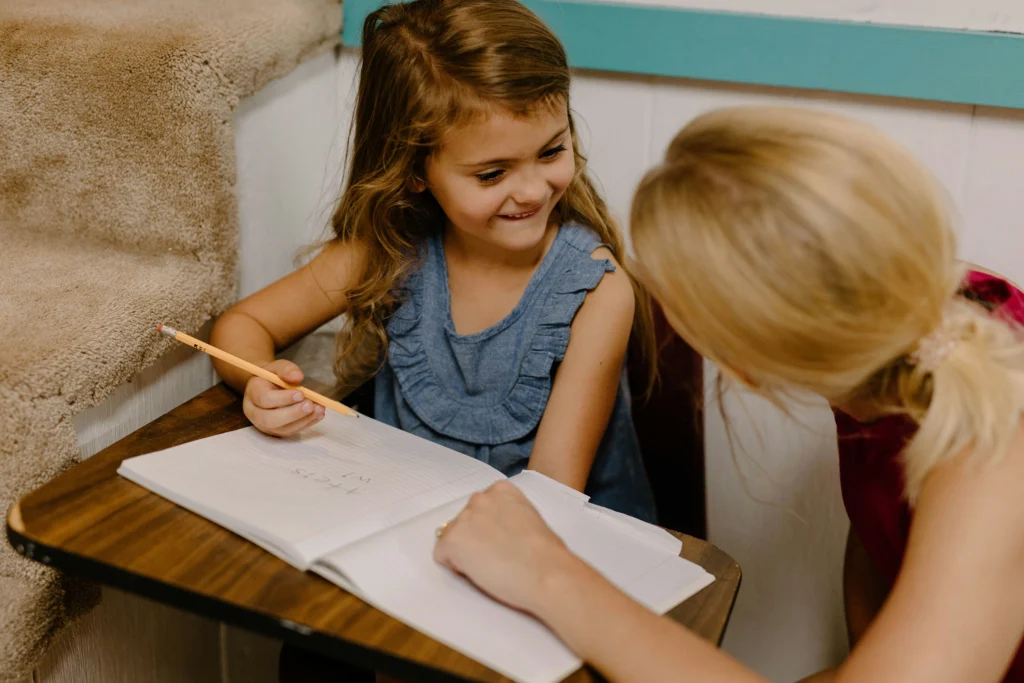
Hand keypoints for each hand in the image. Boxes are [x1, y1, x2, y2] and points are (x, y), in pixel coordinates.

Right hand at [242, 359, 324, 435]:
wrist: (268, 387)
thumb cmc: (272, 377)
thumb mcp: (277, 367)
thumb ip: (286, 369)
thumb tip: (297, 377)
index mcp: (253, 392)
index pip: (264, 399)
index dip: (283, 398)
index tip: (301, 394)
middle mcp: (255, 412)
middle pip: (270, 419)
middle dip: (293, 414)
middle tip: (310, 405)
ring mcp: (264, 425)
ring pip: (282, 429)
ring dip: (303, 420)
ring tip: (319, 409)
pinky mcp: (276, 431)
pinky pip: (291, 431)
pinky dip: (307, 423)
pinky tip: (318, 414)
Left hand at [433, 481, 579, 614]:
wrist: (545, 572)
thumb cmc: (546, 554)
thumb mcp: (530, 518)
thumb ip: (509, 516)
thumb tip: (500, 531)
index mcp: (501, 490)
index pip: (481, 508)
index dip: (488, 529)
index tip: (500, 540)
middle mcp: (479, 498)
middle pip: (465, 522)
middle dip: (475, 539)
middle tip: (496, 556)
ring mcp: (463, 518)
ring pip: (453, 538)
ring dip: (465, 552)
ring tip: (491, 565)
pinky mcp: (451, 541)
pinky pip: (442, 555)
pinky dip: (456, 567)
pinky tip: (479, 572)